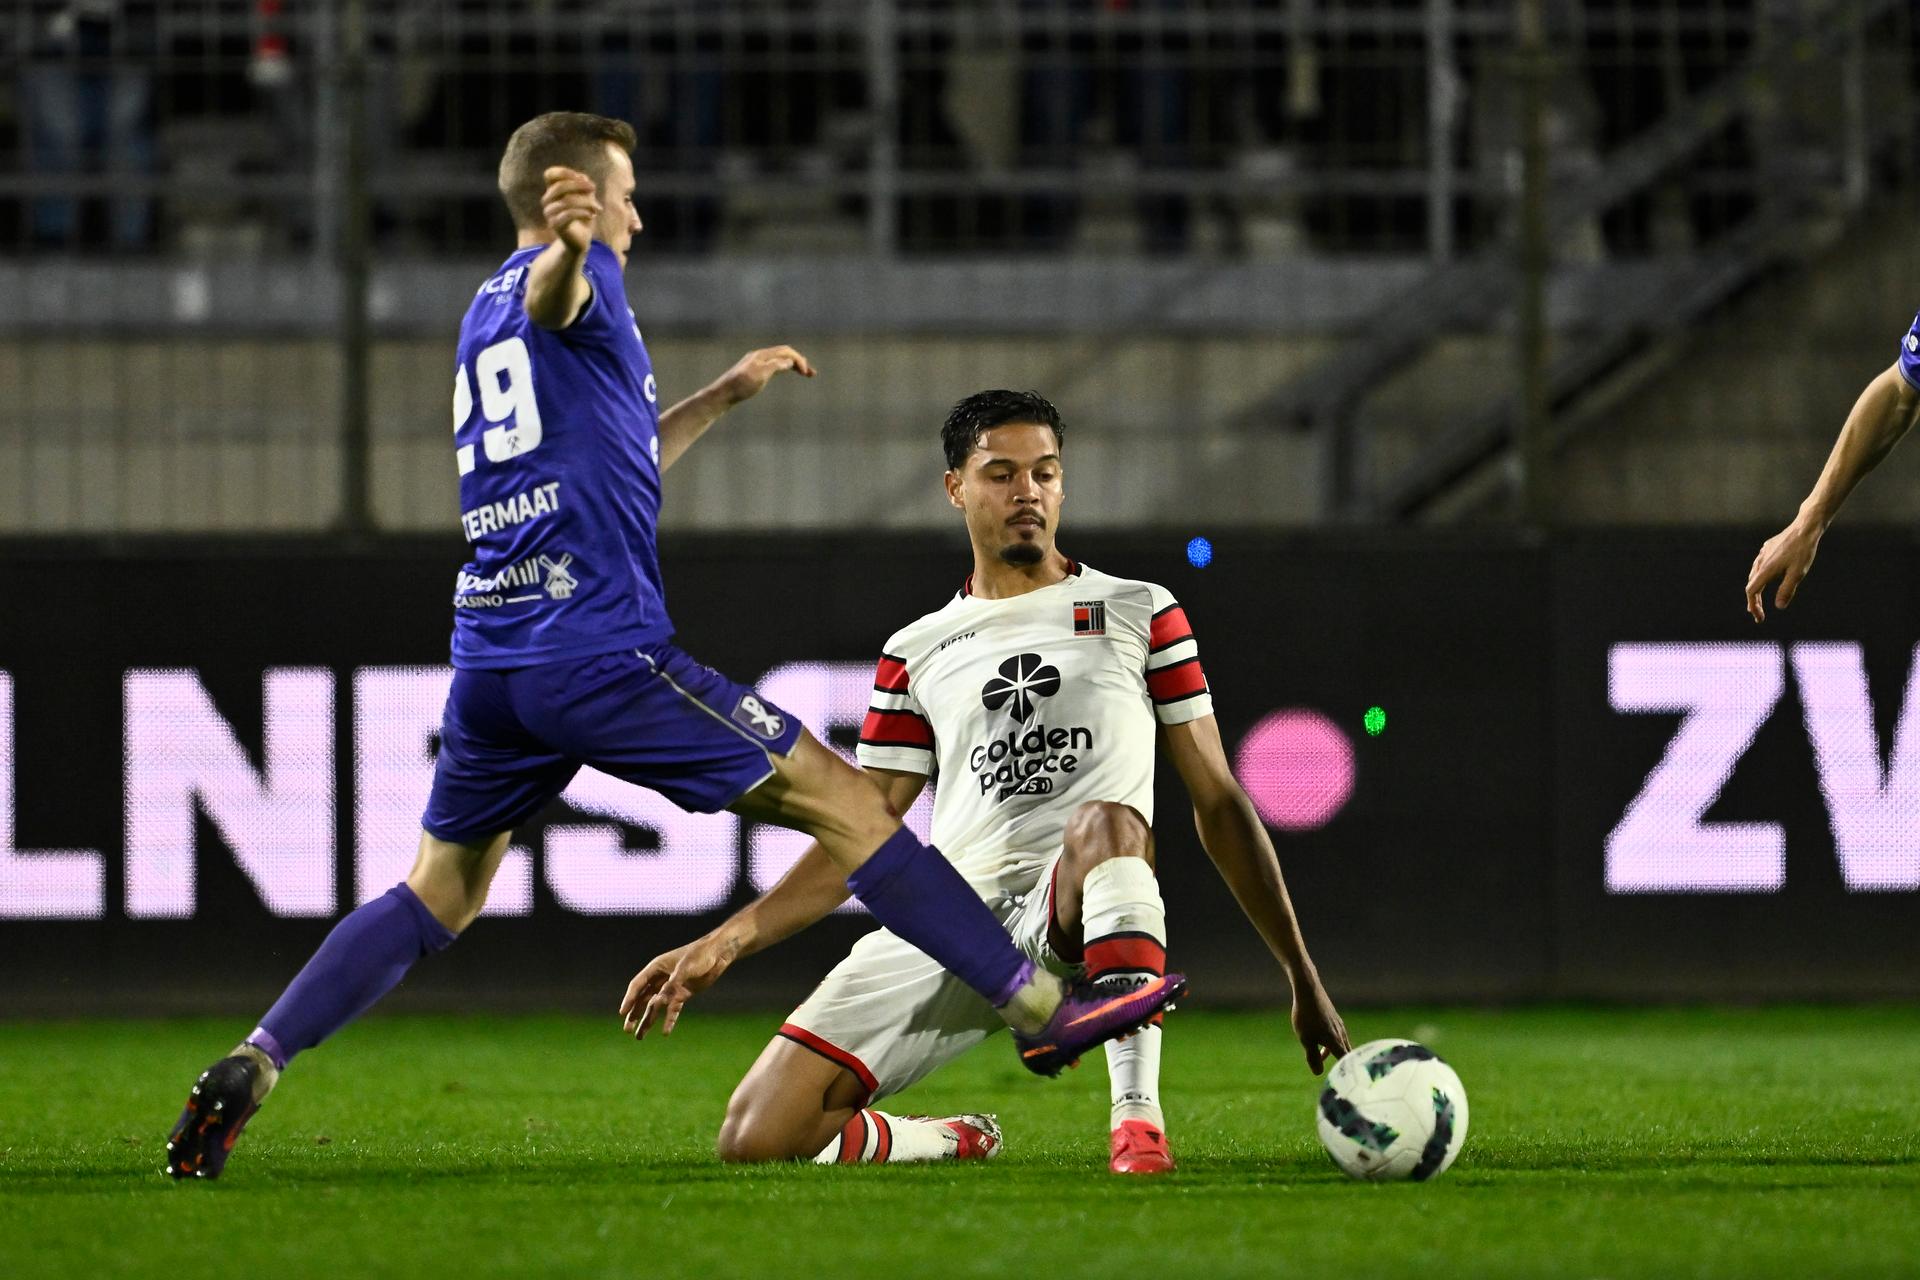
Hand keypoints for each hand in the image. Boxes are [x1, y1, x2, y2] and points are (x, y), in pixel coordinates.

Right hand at [541, 165, 599, 253]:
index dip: (564, 172)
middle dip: (579, 185)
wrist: (580, 240)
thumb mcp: (587, 198)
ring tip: (597, 208)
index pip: (549, 174)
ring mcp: (549, 213)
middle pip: (559, 186)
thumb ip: (585, 186)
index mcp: (552, 191)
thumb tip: (583, 178)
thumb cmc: (583, 216)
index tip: (581, 177)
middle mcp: (547, 201)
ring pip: (566, 201)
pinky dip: (583, 213)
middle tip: (593, 189)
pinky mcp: (555, 225)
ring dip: (585, 202)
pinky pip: (568, 214)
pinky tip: (592, 215)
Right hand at [618, 933, 739, 1038]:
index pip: (638, 985)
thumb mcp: (685, 968)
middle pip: (644, 998)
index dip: (630, 999)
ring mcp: (672, 987)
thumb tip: (660, 1001)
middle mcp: (661, 978)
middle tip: (627, 1030)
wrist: (719, 953)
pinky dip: (669, 1020)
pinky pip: (673, 1010)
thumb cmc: (700, 954)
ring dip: (648, 1020)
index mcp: (657, 967)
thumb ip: (672, 985)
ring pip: (656, 1007)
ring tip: (639, 1036)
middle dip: (635, 1014)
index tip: (622, 1013)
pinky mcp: (683, 994)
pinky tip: (665, 1032)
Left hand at [713, 345, 816, 406]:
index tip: (807, 373)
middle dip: (799, 362)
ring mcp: (756, 364)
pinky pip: (773, 366)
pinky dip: (784, 368)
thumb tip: (790, 360)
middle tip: (811, 374)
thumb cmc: (741, 386)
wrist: (723, 394)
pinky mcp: (753, 372)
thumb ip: (775, 365)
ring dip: (792, 365)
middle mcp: (759, 357)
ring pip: (779, 360)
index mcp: (762, 355)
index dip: (799, 360)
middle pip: (784, 354)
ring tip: (804, 373)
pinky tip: (785, 373)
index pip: (786, 351)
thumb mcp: (760, 375)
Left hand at [1291, 976, 1349, 1074]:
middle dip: (1344, 1064)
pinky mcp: (1333, 1018)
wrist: (1308, 990)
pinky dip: (1332, 1042)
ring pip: (1341, 1043)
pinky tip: (1320, 1039)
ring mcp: (1338, 1025)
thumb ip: (1313, 1057)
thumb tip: (1319, 1073)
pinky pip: (1337, 1035)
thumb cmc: (1306, 1016)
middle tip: (1343, 1075)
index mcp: (1336, 1042)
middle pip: (1347, 1054)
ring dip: (1334, 1052)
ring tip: (1321, 1056)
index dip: (1347, 1073)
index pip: (1346, 1062)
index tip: (1348, 1082)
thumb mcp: (1306, 1039)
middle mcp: (1341, 1034)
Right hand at [1746, 518, 1821, 622]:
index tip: (1759, 617)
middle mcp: (1761, 562)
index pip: (1752, 592)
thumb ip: (1787, 590)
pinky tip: (1767, 577)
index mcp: (1765, 570)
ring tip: (1760, 599)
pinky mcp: (1768, 548)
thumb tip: (1779, 607)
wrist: (1805, 527)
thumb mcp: (1798, 573)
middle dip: (1754, 601)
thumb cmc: (1803, 551)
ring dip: (1756, 588)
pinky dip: (1760, 575)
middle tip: (1760, 613)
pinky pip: (1760, 564)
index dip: (1754, 606)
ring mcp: (1763, 554)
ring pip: (1754, 574)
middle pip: (1751, 584)